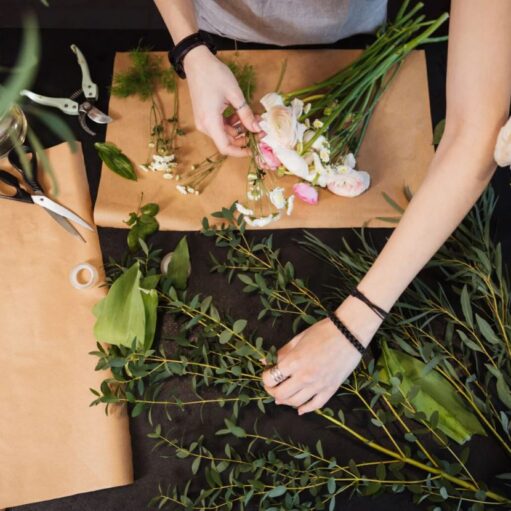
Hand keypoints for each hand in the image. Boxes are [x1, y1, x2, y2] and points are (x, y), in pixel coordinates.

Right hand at [184, 45, 259, 156]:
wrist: (196, 61)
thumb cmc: (214, 75)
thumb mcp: (234, 94)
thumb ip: (246, 114)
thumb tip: (257, 129)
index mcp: (210, 122)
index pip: (225, 147)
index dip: (240, 152)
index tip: (253, 149)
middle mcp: (204, 126)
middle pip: (226, 140)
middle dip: (243, 137)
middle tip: (259, 128)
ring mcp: (203, 121)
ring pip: (224, 133)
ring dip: (239, 128)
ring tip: (252, 117)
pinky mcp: (204, 116)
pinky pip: (219, 126)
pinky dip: (231, 123)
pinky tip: (241, 113)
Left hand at [261, 296, 382, 414]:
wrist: (350, 333)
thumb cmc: (323, 331)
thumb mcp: (298, 338)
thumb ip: (282, 352)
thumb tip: (266, 361)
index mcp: (295, 361)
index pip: (271, 378)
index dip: (265, 377)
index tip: (267, 373)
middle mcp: (305, 376)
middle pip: (281, 394)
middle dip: (272, 391)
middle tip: (272, 386)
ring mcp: (318, 385)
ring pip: (296, 402)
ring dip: (285, 401)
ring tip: (283, 396)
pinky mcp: (331, 389)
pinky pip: (315, 405)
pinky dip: (305, 409)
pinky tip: (300, 408)